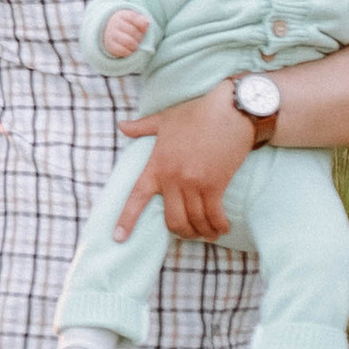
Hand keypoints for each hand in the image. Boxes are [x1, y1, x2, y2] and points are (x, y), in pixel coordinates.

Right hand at [100, 6, 149, 59]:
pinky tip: (130, 50)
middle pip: (133, 31)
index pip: (134, 18)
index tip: (143, 29)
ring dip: (135, 45)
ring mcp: (111, 34)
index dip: (142, 25)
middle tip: (140, 40)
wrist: (109, 31)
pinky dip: (128, 52)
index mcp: (122, 15)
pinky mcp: (109, 45)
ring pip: (128, 41)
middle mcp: (115, 23)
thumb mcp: (134, 20)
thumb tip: (147, 23)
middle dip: (139, 37)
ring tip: (136, 46)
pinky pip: (121, 50)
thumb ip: (142, 21)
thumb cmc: (127, 26)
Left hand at [115, 81, 250, 241]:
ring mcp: (194, 183)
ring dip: (201, 232)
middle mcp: (173, 178)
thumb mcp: (165, 119)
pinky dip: (218, 226)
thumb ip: (142, 127)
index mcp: (157, 164)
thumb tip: (122, 126)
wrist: (230, 110)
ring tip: (207, 234)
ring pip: (194, 220)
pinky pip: (214, 215)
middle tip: (187, 234)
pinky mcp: (216, 184)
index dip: (127, 219)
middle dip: (180, 232)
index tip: (119, 238)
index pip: (137, 197)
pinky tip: (222, 229)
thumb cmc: (197, 112)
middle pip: (172, 219)